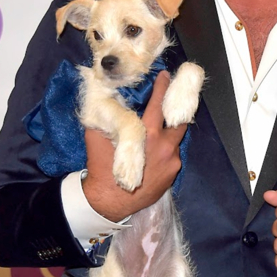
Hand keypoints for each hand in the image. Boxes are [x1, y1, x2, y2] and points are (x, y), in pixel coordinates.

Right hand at [83, 71, 187, 221]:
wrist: (109, 201)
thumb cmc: (102, 168)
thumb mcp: (97, 138)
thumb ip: (106, 118)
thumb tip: (106, 100)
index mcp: (148, 134)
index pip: (159, 105)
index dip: (163, 88)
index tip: (166, 75)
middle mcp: (165, 146)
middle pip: (179, 121)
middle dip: (176, 110)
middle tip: (173, 100)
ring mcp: (172, 161)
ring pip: (175, 140)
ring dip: (169, 133)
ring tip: (160, 131)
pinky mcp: (173, 174)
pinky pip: (173, 156)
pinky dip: (166, 151)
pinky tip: (155, 153)